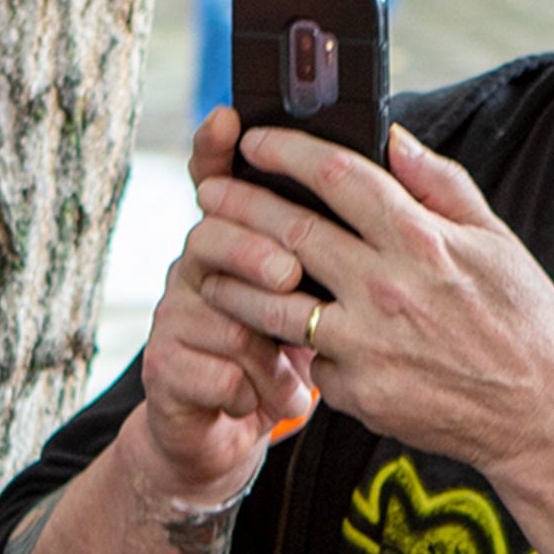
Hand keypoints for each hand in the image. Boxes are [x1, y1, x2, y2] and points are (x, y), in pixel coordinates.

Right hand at [127, 107, 313, 504]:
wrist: (229, 433)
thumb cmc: (293, 354)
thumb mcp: (330, 292)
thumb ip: (350, 234)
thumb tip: (388, 158)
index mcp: (239, 239)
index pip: (219, 178)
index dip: (216, 148)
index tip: (229, 120)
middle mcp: (199, 268)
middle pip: (212, 236)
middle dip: (252, 251)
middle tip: (290, 274)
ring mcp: (176, 317)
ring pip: (216, 312)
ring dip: (262, 347)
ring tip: (299, 374)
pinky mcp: (165, 369)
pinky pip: (207, 370)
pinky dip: (246, 391)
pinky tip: (267, 402)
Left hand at [195, 119, 553, 488]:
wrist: (540, 416)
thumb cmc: (523, 323)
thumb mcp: (496, 241)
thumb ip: (441, 185)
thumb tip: (394, 138)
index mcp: (422, 240)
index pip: (337, 175)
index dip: (286, 152)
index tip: (256, 142)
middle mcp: (387, 287)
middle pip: (290, 231)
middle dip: (239, 205)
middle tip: (208, 194)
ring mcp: (367, 344)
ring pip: (273, 303)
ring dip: (232, 279)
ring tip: (207, 266)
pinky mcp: (357, 392)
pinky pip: (310, 359)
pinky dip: (294, 346)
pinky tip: (272, 334)